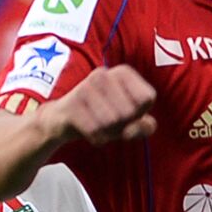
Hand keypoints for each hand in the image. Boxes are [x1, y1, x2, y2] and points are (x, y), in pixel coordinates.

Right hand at [40, 65, 156, 145]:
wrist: (64, 121)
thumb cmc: (104, 117)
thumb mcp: (131, 122)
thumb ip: (145, 127)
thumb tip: (132, 129)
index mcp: (122, 72)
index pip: (147, 98)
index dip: (141, 113)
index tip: (129, 112)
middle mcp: (104, 74)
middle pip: (129, 111)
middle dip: (123, 124)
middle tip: (110, 121)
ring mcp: (84, 87)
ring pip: (112, 120)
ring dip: (109, 132)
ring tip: (100, 125)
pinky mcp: (70, 104)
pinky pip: (95, 130)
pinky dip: (97, 138)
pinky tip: (91, 133)